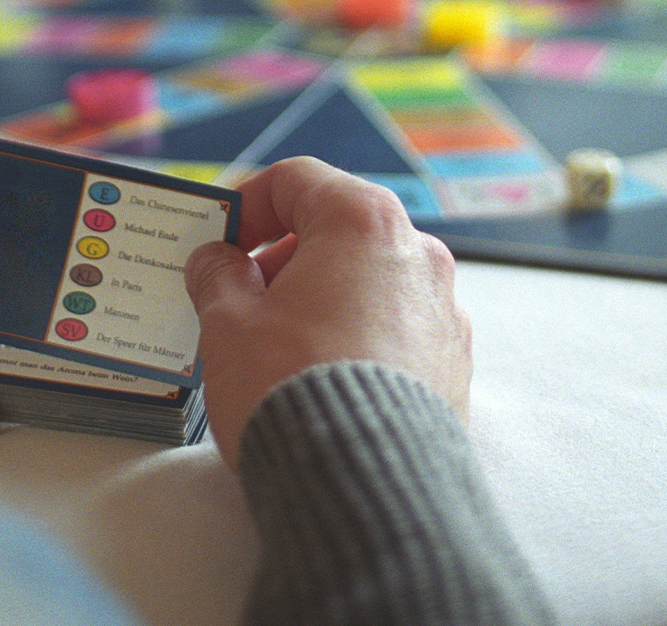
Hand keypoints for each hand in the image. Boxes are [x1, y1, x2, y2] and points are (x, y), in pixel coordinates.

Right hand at [185, 157, 471, 466]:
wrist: (363, 486)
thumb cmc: (293, 390)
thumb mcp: (229, 323)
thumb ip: (217, 276)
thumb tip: (215, 260)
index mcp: (364, 223)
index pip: (298, 180)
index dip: (247, 203)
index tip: (220, 239)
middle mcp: (417, 254)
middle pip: (337, 228)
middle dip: (281, 255)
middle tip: (238, 295)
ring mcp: (443, 308)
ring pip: (367, 279)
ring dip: (318, 295)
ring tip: (274, 344)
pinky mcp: (452, 360)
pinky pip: (393, 325)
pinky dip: (354, 332)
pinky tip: (319, 374)